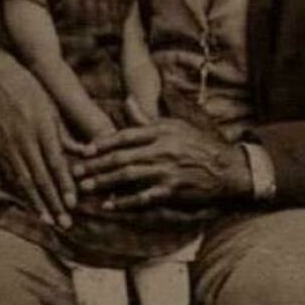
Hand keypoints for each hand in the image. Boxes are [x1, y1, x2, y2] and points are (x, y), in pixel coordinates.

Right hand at [0, 48, 93, 227]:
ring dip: (37, 203)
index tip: (74, 203)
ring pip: (24, 180)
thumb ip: (66, 133)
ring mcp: (8, 145)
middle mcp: (24, 139)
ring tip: (48, 220)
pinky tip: (30, 204)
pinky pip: (10, 174)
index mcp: (42, 127)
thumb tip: (85, 153)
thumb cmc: (31, 89)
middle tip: (65, 223)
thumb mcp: (52, 106)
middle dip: (54, 202)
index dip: (65, 185)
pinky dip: (21, 192)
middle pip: (41, 177)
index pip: (56, 163)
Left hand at [72, 115, 251, 210]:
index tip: (86, 150)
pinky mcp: (172, 190)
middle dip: (96, 165)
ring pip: (128, 176)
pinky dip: (125, 201)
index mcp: (161, 131)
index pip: (126, 135)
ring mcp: (167, 171)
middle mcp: (162, 149)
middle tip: (77, 172)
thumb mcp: (174, 125)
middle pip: (122, 157)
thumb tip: (126, 101)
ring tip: (86, 187)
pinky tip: (110, 204)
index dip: (103, 143)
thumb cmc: (198, 143)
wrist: (226, 168)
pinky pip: (143, 197)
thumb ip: (147, 118)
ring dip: (104, 182)